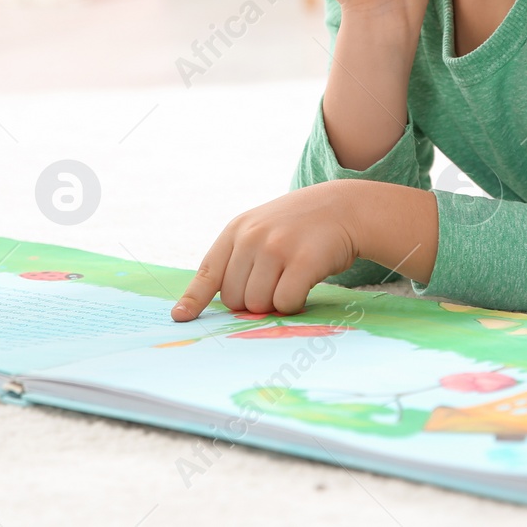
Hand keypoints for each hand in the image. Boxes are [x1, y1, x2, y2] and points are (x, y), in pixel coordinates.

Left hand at [170, 180, 438, 320]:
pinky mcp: (303, 260)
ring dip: (275, 303)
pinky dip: (294, 303)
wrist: (344, 208)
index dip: (194, 299)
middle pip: (235, 299)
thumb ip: (239, 258)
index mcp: (237, 230)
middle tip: (275, 283)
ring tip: (290, 280)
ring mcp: (277, 247)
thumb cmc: (299, 227)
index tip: (181, 317)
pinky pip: (286, 302)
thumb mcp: (261, 228)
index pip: (209, 271)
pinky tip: (305, 284)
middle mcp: (252, 237)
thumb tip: (223, 304)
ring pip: (259, 304)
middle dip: (253, 302)